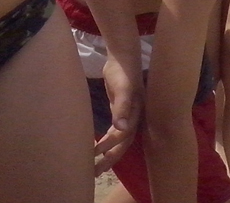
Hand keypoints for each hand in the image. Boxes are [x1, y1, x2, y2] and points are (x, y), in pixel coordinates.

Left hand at [94, 52, 141, 174]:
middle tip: (94, 173)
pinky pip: (115, 129)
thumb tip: (122, 129)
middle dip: (109, 158)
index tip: (93, 153)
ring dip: (108, 152)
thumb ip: (122, 107)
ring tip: (94, 165)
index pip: (123, 137)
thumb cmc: (123, 71)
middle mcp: (134, 116)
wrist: (123, 55)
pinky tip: (97, 145)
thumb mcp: (122, 88)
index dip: (110, 147)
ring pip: (119, 138)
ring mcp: (128, 112)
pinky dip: (107, 139)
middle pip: (123, 143)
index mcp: (136, 113)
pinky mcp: (120, 108)